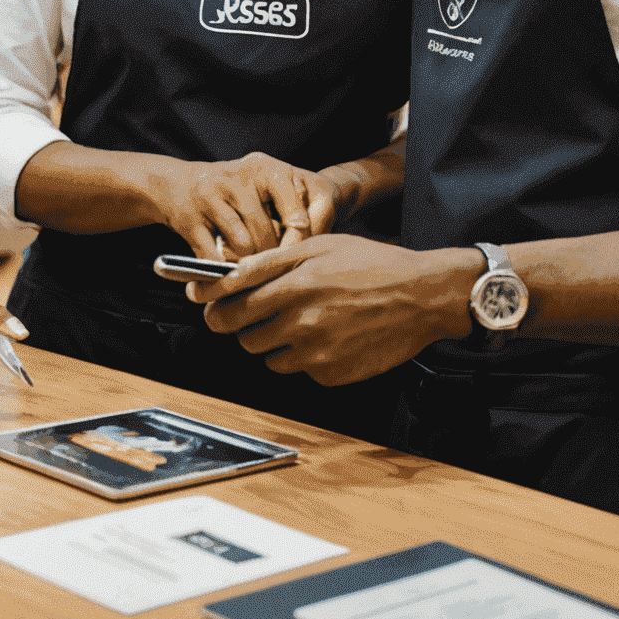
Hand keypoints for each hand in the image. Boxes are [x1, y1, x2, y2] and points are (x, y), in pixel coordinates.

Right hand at [151, 152, 341, 259]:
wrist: (176, 183)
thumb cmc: (234, 192)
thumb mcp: (264, 188)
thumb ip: (292, 210)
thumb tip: (314, 252)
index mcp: (266, 169)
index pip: (296, 217)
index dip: (300, 246)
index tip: (298, 263)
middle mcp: (239, 178)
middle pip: (268, 235)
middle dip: (269, 256)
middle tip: (267, 265)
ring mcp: (211, 195)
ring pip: (243, 247)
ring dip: (245, 262)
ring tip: (244, 262)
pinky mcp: (189, 217)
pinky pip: (214, 257)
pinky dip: (220, 268)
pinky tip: (221, 267)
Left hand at [186, 235, 475, 384]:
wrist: (421, 296)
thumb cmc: (371, 264)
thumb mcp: (322, 245)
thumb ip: (275, 259)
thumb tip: (234, 274)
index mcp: (295, 278)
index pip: (230, 292)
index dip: (207, 296)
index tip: (197, 296)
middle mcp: (300, 314)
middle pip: (237, 329)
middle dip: (232, 322)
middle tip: (239, 315)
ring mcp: (314, 348)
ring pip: (263, 352)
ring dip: (267, 340)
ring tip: (291, 322)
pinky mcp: (329, 373)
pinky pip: (295, 368)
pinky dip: (299, 356)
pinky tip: (322, 336)